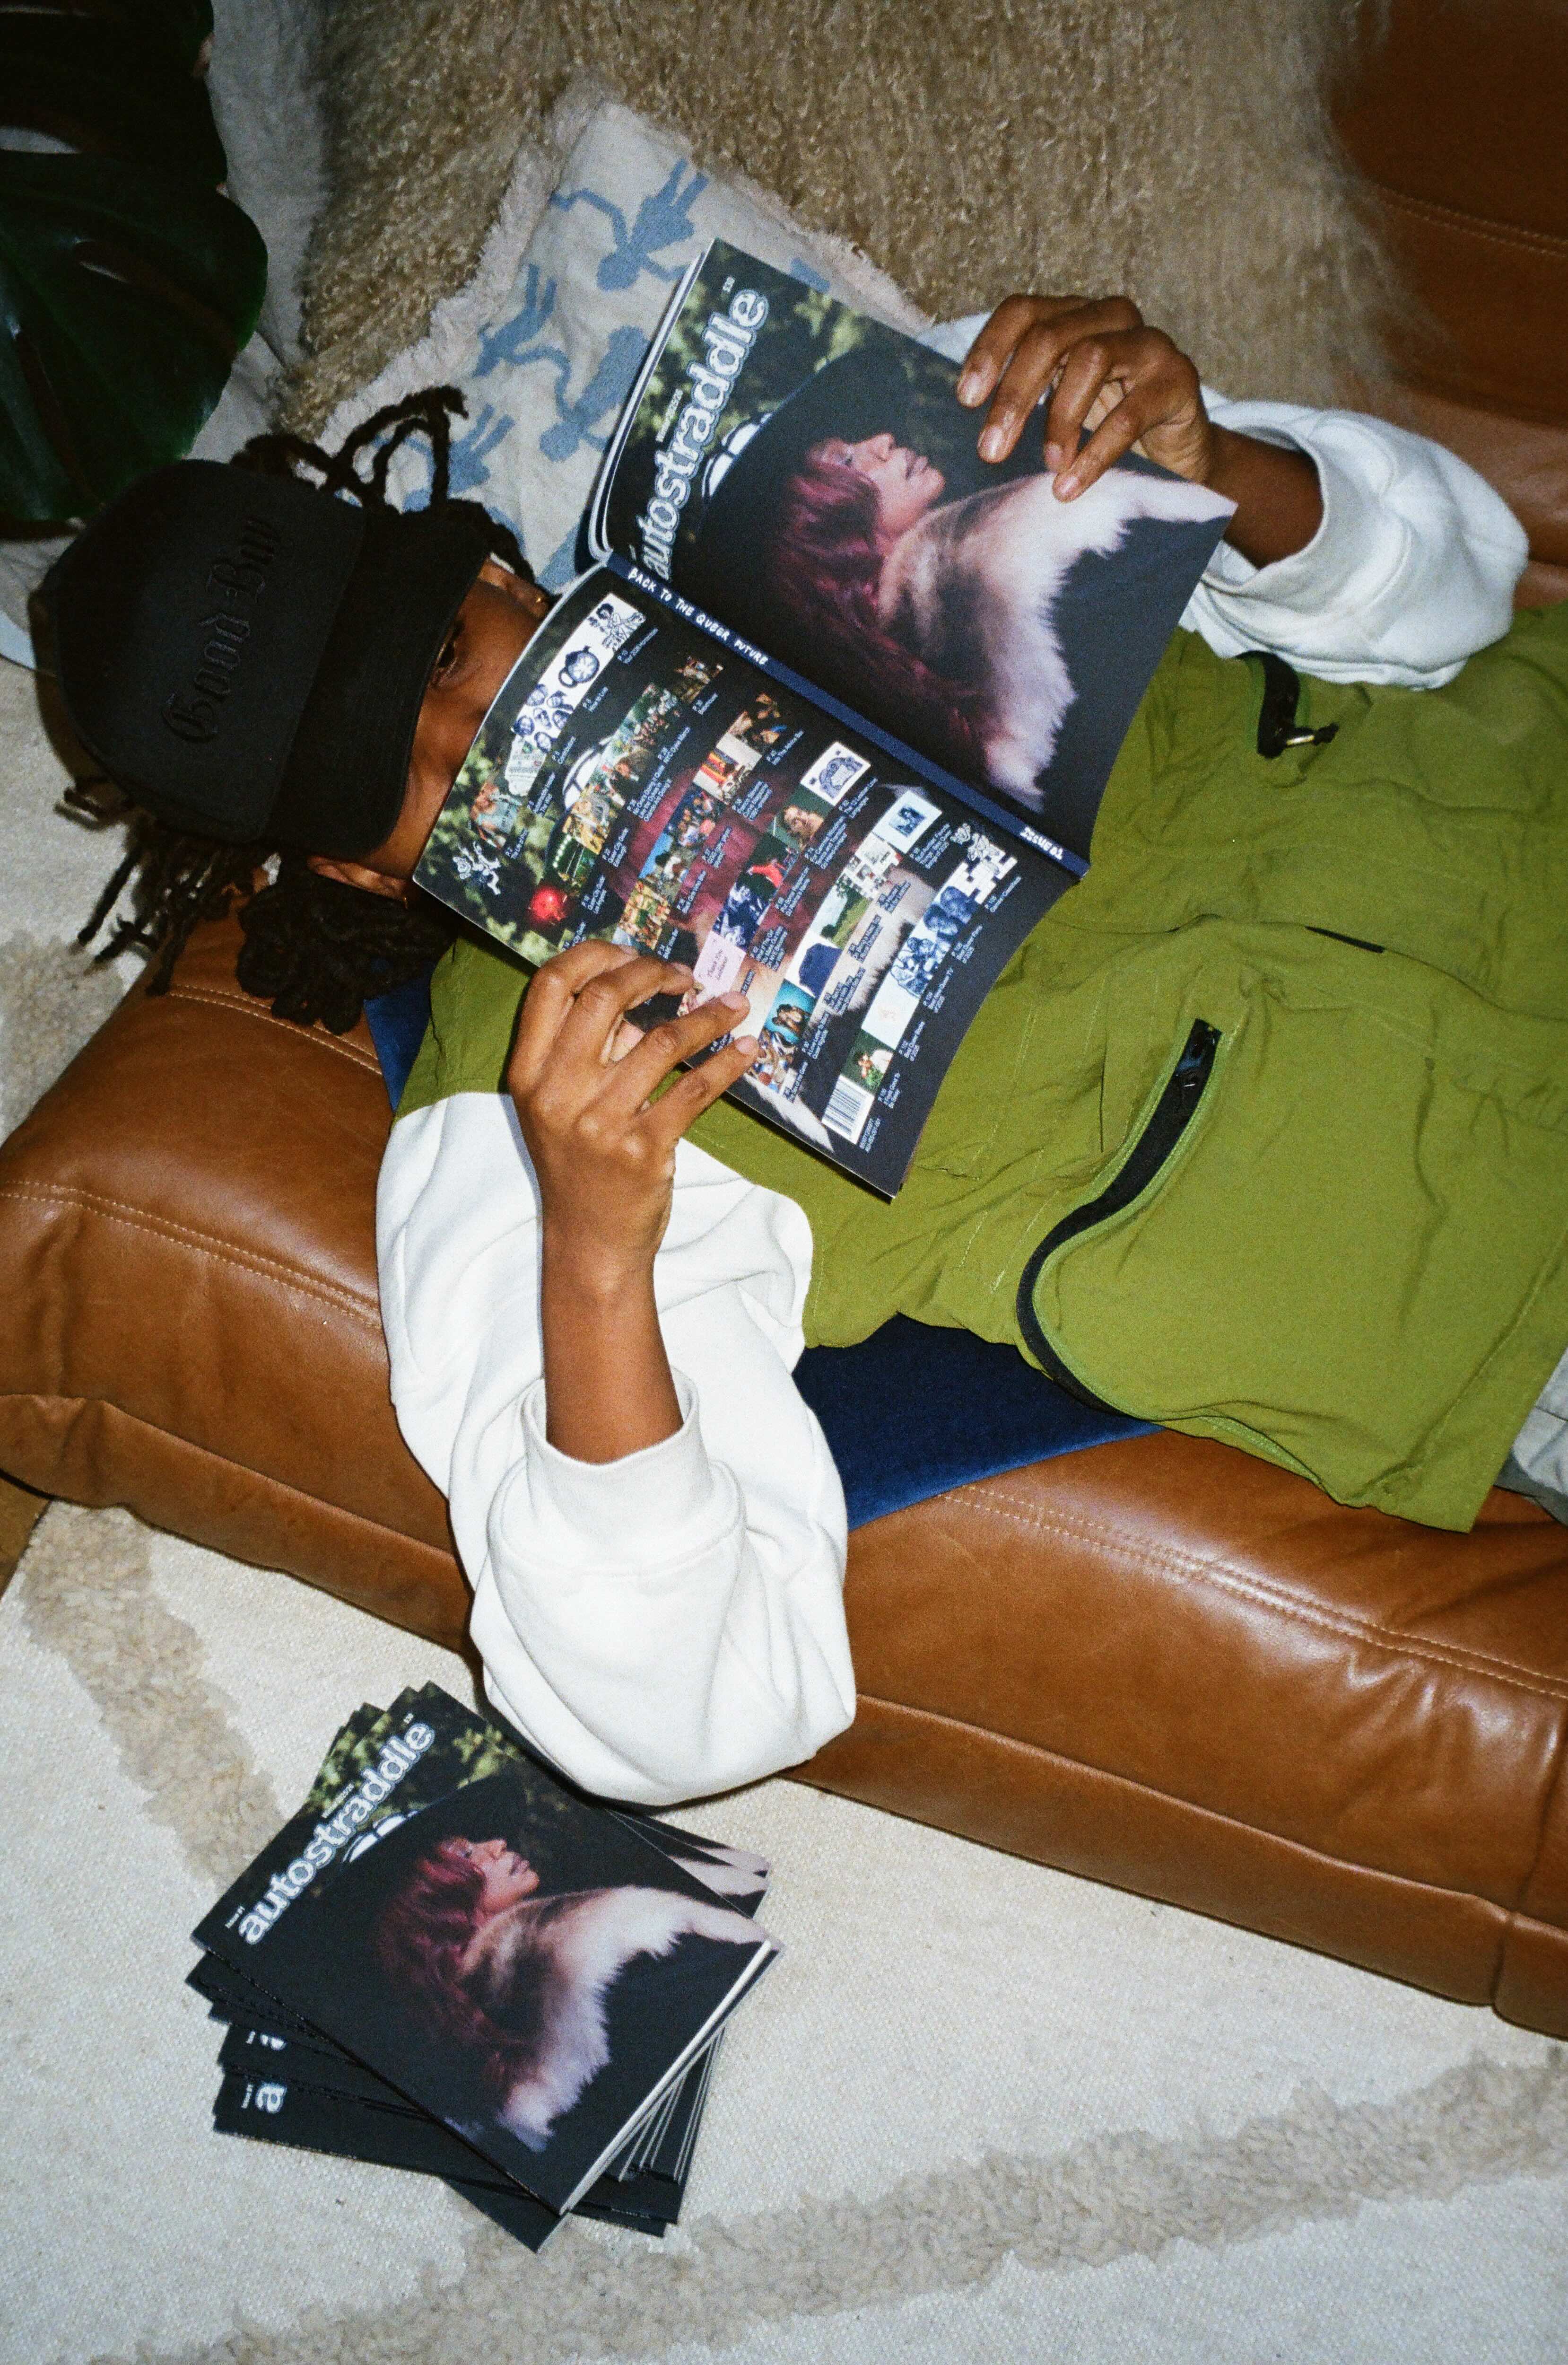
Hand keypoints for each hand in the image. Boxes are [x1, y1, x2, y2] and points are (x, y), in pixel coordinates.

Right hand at [508, 942, 755, 1285]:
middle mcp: (557, 1092)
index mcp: (528, 1074)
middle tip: (685, 976)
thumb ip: (590, 1051)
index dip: (594, 955)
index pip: (549, 985)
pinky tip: (748, 1050)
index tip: (632, 952)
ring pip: (663, 1040)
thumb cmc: (578, 1166)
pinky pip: (696, 1089)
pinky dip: (727, 1063)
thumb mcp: (560, 1107)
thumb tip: (645, 991)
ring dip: (708, 1016)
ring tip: (733, 1005)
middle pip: (604, 996)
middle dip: (652, 972)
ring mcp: (600, 1121)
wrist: (589, 1243)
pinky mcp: (643, 1148)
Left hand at [956, 292, 1322, 564]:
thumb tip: (966, 422)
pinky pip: (1129, 413)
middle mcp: (1110, 318)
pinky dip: (1095, 453)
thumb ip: (1024, 399)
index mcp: (1074, 316)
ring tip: (1047, 464)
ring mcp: (1148, 344)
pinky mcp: (1176, 379)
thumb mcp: (1059, 408)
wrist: (1179, 459)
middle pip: (1050, 336)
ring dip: (1059, 418)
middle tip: (991, 450)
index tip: (965, 399)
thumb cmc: (1106, 431)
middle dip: (1014, 396)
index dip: (990, 349)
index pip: (1023, 311)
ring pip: (1089, 359)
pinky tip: (1070, 485)